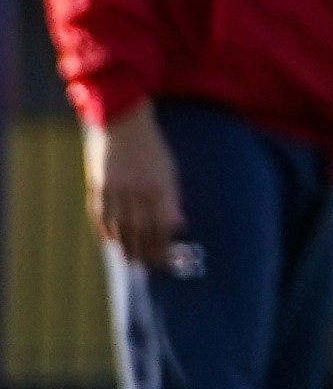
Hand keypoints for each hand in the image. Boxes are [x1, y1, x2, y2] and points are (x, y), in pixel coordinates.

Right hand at [86, 116, 182, 271]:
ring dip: (125, 247)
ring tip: (130, 261)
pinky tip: (111, 242)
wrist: (123, 122)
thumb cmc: (152, 149)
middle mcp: (138, 191)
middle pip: (141, 231)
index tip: (166, 262)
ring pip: (119, 227)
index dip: (163, 247)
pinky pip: (100, 216)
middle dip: (145, 252)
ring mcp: (115, 189)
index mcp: (160, 186)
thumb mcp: (169, 170)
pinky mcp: (98, 185)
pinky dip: (105, 232)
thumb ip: (173, 200)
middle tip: (148, 266)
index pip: (162, 227)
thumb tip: (179, 226)